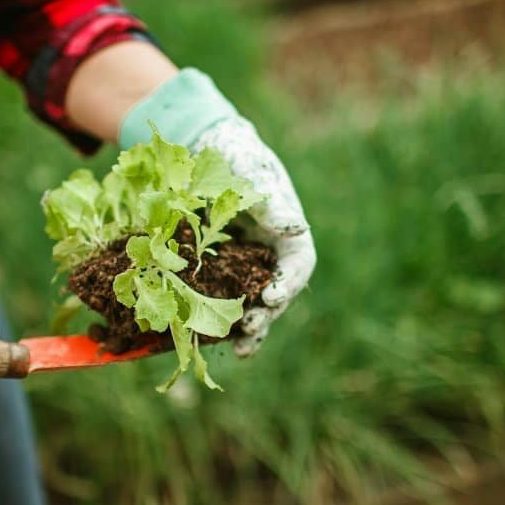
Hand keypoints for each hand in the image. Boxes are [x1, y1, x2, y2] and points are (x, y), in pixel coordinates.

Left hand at [119, 68, 315, 356]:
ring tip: (239, 349)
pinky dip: (217, 319)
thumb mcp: (253, 172)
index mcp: (288, 234)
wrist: (205, 155)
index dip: (288, 285)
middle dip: (265, 315)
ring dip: (247, 328)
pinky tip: (207, 338)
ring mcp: (245, 267)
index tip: (271, 297)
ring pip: (252, 304)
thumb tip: (292, 226)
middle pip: (277, 294)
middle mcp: (270, 256)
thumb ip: (271, 201)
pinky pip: (222, 300)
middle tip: (248, 328)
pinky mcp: (219, 273)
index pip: (298, 266)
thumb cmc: (237, 159)